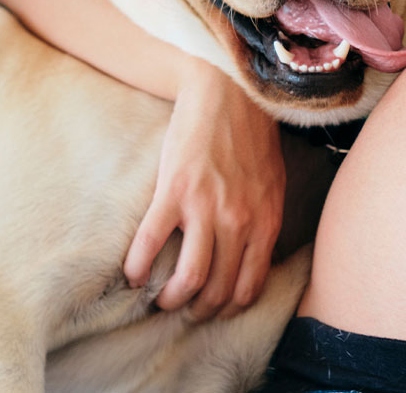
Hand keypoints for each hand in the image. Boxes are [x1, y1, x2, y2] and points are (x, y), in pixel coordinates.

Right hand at [123, 63, 285, 321]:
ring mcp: (206, 208)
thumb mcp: (272, 184)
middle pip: (218, 290)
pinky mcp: (173, 192)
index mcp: (265, 221)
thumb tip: (256, 257)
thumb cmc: (250, 138)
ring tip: (159, 298)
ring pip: (189, 278)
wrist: (228, 94)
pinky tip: (133, 274)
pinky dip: (138, 268)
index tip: (213, 309)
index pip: (249, 286)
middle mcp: (239, 220)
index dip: (228, 308)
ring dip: (171, 299)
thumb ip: (264, 221)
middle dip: (198, 311)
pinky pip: (150, 245)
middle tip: (183, 308)